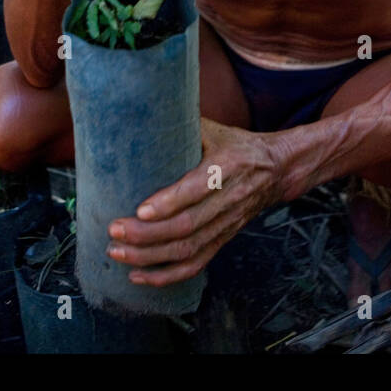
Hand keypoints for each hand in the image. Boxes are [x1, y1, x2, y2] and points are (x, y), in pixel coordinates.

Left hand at [105, 118, 285, 285]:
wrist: (276, 169)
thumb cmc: (236, 145)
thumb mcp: (213, 129)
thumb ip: (181, 125)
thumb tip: (139, 114)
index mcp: (226, 166)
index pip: (197, 189)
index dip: (169, 203)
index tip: (140, 210)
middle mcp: (228, 199)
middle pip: (187, 226)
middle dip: (147, 234)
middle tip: (115, 230)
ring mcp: (225, 225)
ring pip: (187, 249)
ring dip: (150, 256)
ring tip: (117, 252)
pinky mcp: (222, 240)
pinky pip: (195, 264)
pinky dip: (166, 275)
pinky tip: (139, 276)